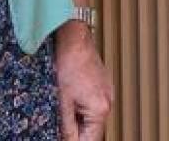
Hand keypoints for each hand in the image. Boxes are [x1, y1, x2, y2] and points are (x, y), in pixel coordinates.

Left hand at [54, 23, 113, 140]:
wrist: (74, 39)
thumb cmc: (68, 63)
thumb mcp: (61, 102)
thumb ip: (65, 127)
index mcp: (100, 109)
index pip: (90, 140)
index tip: (64, 139)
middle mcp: (108, 101)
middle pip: (93, 129)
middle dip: (76, 132)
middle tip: (60, 126)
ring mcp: (107, 91)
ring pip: (92, 116)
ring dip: (78, 120)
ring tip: (64, 109)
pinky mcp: (102, 84)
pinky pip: (93, 103)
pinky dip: (82, 107)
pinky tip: (70, 98)